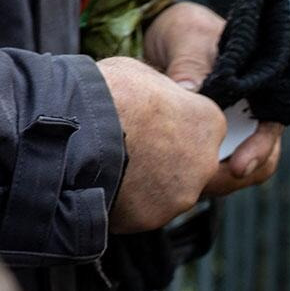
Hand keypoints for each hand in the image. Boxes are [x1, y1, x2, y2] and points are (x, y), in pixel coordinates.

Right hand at [99, 57, 223, 233]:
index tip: (150, 124)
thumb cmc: (110, 93)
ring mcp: (182, 194)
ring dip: (145, 182)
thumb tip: (160, 98)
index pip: (201, 129)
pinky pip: (140, 210)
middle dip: (163, 158)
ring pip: (166, 191)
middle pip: (188, 164)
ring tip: (113, 166)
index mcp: (210, 122)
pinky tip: (103, 184)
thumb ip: (162, 92)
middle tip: (131, 148)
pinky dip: (125, 202)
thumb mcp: (141, 74)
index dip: (173, 125)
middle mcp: (206, 162)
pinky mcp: (154, 217)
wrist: (78, 129)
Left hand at [144, 2, 284, 195]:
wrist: (158, 38)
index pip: (271, 128)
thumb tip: (190, 92)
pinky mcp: (205, 146)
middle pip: (259, 160)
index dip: (260, 151)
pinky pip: (204, 171)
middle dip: (234, 177)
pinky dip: (191, 177)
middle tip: (203, 184)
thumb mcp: (190, 36)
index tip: (239, 168)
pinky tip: (167, 174)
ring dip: (212, 182)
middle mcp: (250, 118)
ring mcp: (229, 135)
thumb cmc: (186, 32)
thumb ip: (192, 62)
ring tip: (183, 183)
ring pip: (232, 173)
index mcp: (260, 91)